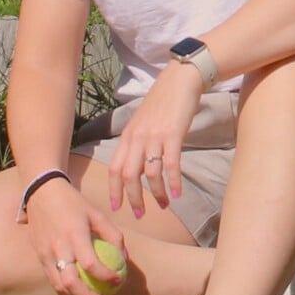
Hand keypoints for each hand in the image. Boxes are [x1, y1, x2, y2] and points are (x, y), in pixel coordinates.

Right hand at [26, 180, 126, 294]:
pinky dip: (65, 287)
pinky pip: (52, 277)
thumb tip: (125, 258)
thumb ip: (112, 235)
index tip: (119, 279)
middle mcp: (58, 246)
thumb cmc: (73, 203)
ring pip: (59, 284)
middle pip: (71, 282)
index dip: (106, 275)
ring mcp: (45, 252)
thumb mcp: (96, 214)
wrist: (41, 192)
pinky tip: (76, 288)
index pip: (90, 264)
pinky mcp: (38, 255)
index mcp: (74, 234)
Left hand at [107, 62, 201, 218]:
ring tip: (164, 204)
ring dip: (156, 193)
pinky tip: (178, 193)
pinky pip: (171, 164)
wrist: (180, 80)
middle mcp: (137, 138)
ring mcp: (154, 136)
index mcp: (127, 136)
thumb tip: (137, 169)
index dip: (114, 190)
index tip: (116, 207)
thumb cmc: (163, 103)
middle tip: (140, 214)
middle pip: (128, 175)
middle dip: (133, 199)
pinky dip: (174, 182)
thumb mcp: (142, 123)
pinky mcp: (173, 135)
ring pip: (149, 173)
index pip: (114, 168)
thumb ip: (137, 143)